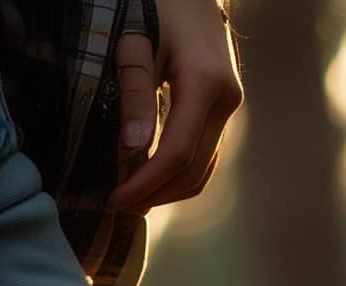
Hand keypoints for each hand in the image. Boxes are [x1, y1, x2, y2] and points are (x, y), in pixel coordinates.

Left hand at [109, 0, 240, 213]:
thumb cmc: (156, 1)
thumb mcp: (134, 39)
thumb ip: (133, 91)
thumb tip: (132, 148)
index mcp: (206, 84)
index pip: (178, 153)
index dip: (146, 182)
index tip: (116, 197)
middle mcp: (226, 101)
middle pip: (194, 170)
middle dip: (156, 194)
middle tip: (119, 204)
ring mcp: (230, 107)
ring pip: (204, 168)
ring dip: (169, 190)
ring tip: (135, 197)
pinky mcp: (223, 109)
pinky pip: (205, 153)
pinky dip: (180, 172)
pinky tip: (153, 176)